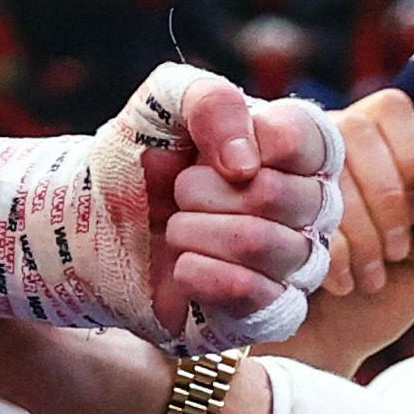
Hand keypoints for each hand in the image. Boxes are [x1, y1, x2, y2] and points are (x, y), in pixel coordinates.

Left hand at [144, 71, 337, 339]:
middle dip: (206, 189)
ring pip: (266, 246)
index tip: (209, 146)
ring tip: (175, 227)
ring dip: (195, 230)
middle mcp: (310, 208)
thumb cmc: (143, 157)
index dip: (260, 141)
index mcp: (295, 151)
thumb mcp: (166, 103)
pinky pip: (257, 297)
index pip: (314, 141)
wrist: (99, 223)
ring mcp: (295, 263)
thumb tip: (247, 163)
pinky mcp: (270, 312)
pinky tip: (181, 266)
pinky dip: (204, 276)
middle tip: (180, 190)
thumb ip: (211, 102)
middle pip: (284, 195)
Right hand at [281, 87, 413, 378]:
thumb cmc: (378, 297)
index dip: (410, 160)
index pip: (393, 110)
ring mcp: (273, 164)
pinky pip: (275, 195)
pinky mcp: (239, 197)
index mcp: (370, 142)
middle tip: (392, 256)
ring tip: (362, 276)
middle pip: (352, 130)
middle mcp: (318, 141)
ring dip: (351, 227)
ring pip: (317, 160)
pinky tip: (327, 281)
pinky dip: (318, 247)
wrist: (319, 349)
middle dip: (383, 201)